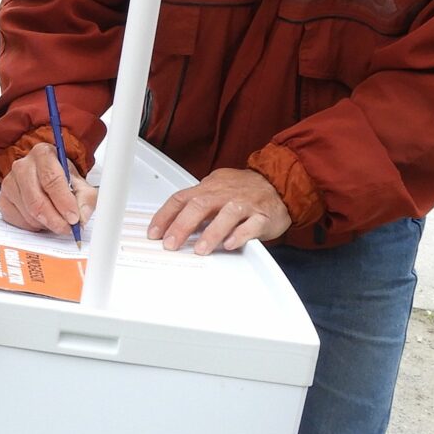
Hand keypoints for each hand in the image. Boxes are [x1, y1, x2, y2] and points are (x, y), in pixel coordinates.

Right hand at [0, 142, 96, 236]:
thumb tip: (81, 218)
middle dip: (55, 219)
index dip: (64, 202)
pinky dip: (32, 226)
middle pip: (37, 200)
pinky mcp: (3, 199)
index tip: (74, 218)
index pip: (51, 180)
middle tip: (67, 229)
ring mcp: (9, 183)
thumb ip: (86, 200)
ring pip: (28, 212)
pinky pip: (17, 220)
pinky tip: (42, 220)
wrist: (47, 177)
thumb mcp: (81, 184)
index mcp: (43, 154)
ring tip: (57, 221)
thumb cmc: (63, 179)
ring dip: (46, 223)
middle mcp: (22, 165)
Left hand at [148, 166, 289, 253]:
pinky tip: (230, 244)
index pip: (182, 198)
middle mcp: (225, 194)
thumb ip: (196, 204)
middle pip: (200, 205)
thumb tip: (170, 223)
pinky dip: (240, 235)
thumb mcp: (216, 189)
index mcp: (210, 187)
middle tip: (171, 243)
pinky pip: (251, 225)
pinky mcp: (263, 216)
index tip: (154, 233)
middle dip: (183, 225)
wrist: (279, 184)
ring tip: (200, 249)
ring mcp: (245, 204)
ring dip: (211, 233)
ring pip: (227, 215)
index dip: (165, 215)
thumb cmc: (244, 190)